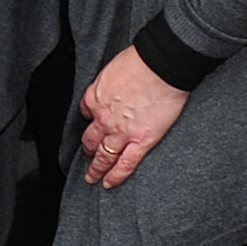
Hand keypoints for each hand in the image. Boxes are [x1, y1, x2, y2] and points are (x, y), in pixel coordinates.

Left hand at [78, 47, 189, 187]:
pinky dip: (115, 176)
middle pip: (90, 138)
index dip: (89, 120)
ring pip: (103, 155)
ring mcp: (121, 131)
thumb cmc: (141, 61)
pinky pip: (125, 164)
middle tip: (87, 157)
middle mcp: (103, 117)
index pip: (86, 113)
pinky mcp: (141, 141)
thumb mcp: (113, 69)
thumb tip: (113, 86)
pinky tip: (108, 184)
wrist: (160, 66)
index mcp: (95, 97)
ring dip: (96, 168)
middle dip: (88, 149)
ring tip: (92, 177)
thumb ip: (109, 83)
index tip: (92, 125)